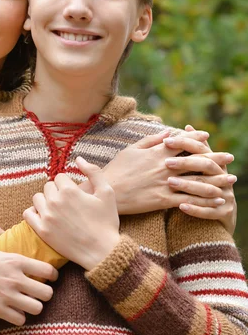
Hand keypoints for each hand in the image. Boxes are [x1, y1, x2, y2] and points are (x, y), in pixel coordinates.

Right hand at [0, 226, 57, 325]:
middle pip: (47, 293)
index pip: (47, 270)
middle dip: (46, 292)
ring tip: (28, 302)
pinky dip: (20, 317)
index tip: (50, 276)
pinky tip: (15, 310)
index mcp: (14, 260)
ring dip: (34, 306)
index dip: (53, 274)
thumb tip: (0, 230)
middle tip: (40, 290)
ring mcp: (6, 296)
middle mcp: (14, 279)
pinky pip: (19, 320)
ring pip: (36, 309)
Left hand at [24, 158, 119, 270]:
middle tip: (68, 203)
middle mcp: (55, 201)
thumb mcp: (107, 192)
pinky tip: (44, 216)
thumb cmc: (106, 222)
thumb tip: (78, 158)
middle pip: (48, 186)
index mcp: (69, 190)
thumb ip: (94, 171)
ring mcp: (47, 216)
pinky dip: (34, 212)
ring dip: (45, 201)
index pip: (60, 177)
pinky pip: (28, 214)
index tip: (75, 194)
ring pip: (37, 198)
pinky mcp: (42, 231)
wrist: (103, 252)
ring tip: (57, 209)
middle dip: (57, 191)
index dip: (69, 184)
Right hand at [80, 125, 236, 232]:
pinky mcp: (163, 200)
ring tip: (229, 180)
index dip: (196, 138)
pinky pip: (188, 200)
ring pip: (196, 181)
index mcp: (156, 153)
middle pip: (195, 160)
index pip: (181, 142)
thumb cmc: (116, 169)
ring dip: (216, 180)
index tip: (208, 137)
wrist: (105, 191)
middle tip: (229, 157)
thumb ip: (150, 141)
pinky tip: (217, 200)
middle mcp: (164, 166)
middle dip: (215, 158)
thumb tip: (167, 133)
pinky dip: (205, 200)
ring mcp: (165, 183)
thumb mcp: (131, 150)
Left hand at [167, 124, 236, 233]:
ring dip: (187, 185)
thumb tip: (187, 126)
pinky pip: (209, 212)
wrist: (221, 212)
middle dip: (186, 163)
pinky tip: (181, 206)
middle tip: (167, 162)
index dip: (185, 143)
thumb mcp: (202, 164)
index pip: (201, 148)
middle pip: (205, 165)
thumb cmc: (205, 182)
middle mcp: (223, 176)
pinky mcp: (224, 213)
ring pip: (206, 188)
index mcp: (216, 163)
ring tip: (170, 183)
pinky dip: (195, 209)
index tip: (166, 141)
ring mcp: (225, 194)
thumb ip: (195, 147)